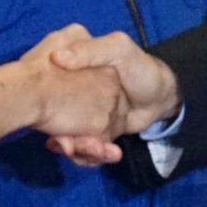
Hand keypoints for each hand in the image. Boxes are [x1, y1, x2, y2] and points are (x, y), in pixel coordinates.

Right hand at [42, 32, 182, 165]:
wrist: (165, 97)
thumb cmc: (140, 69)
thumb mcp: (117, 50)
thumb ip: (89, 51)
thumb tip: (56, 57)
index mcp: (75, 73)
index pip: (48, 91)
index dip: (42, 107)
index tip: (43, 120)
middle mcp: (76, 97)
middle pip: (56, 121)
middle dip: (61, 137)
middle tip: (66, 145)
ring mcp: (87, 118)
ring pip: (70, 138)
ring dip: (77, 150)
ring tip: (91, 149)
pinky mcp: (99, 134)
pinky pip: (85, 150)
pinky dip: (89, 156)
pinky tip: (106, 153)